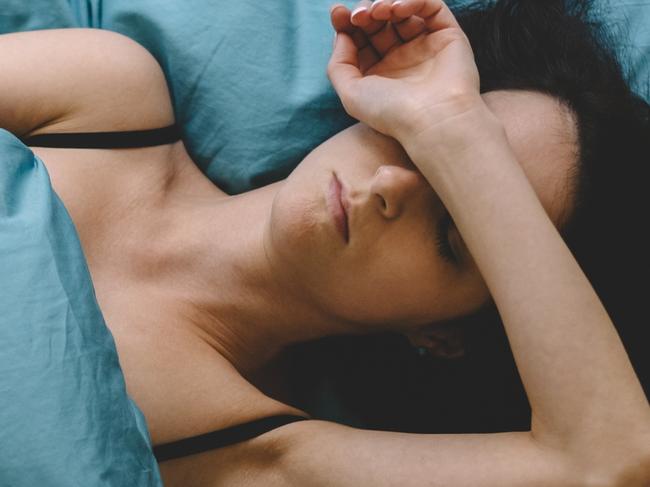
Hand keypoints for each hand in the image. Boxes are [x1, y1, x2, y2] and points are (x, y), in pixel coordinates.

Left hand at [328, 0, 483, 142]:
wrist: (432, 120)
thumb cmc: (391, 113)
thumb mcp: (350, 93)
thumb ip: (339, 63)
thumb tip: (343, 34)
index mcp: (380, 74)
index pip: (361, 39)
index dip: (347, 23)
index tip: (338, 14)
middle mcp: (403, 60)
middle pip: (379, 22)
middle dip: (365, 12)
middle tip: (359, 16)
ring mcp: (426, 47)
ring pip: (403, 11)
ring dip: (386, 3)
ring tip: (378, 11)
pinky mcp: (448, 36)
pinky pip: (431, 7)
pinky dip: (413, 0)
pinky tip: (397, 9)